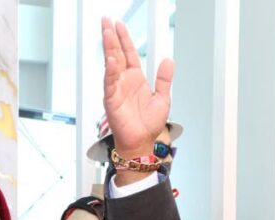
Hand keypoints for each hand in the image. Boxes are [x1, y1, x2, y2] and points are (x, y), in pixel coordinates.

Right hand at [101, 18, 172, 157]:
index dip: (124, 39)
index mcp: (136, 79)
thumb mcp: (162, 98)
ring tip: (107, 32)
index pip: (129, 53)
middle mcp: (124, 81)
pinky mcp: (112, 100)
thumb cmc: (149, 124)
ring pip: (111, 64)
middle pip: (117, 53)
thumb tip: (168, 61)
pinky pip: (110, 82)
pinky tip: (112, 60)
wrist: (143, 142)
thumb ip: (164, 79)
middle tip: (106, 20)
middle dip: (111, 37)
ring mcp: (116, 89)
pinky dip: (110, 71)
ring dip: (109, 48)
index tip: (119, 25)